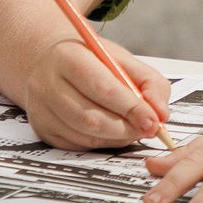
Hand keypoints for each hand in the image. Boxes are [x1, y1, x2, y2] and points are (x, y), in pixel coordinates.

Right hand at [21, 36, 171, 151]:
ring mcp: (41, 108)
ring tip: (131, 128)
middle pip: (91, 118)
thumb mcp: (122, 58)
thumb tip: (160, 113)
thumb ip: (149, 82)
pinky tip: (111, 132)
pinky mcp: (42, 128)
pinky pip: (77, 145)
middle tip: (147, 129)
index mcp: (68, 57)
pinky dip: (102, 143)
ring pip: (85, 136)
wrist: (46, 59)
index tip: (153, 120)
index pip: (103, 88)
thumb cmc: (89, 59)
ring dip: (116, 138)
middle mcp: (48, 83)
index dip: (131, 108)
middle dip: (126, 128)